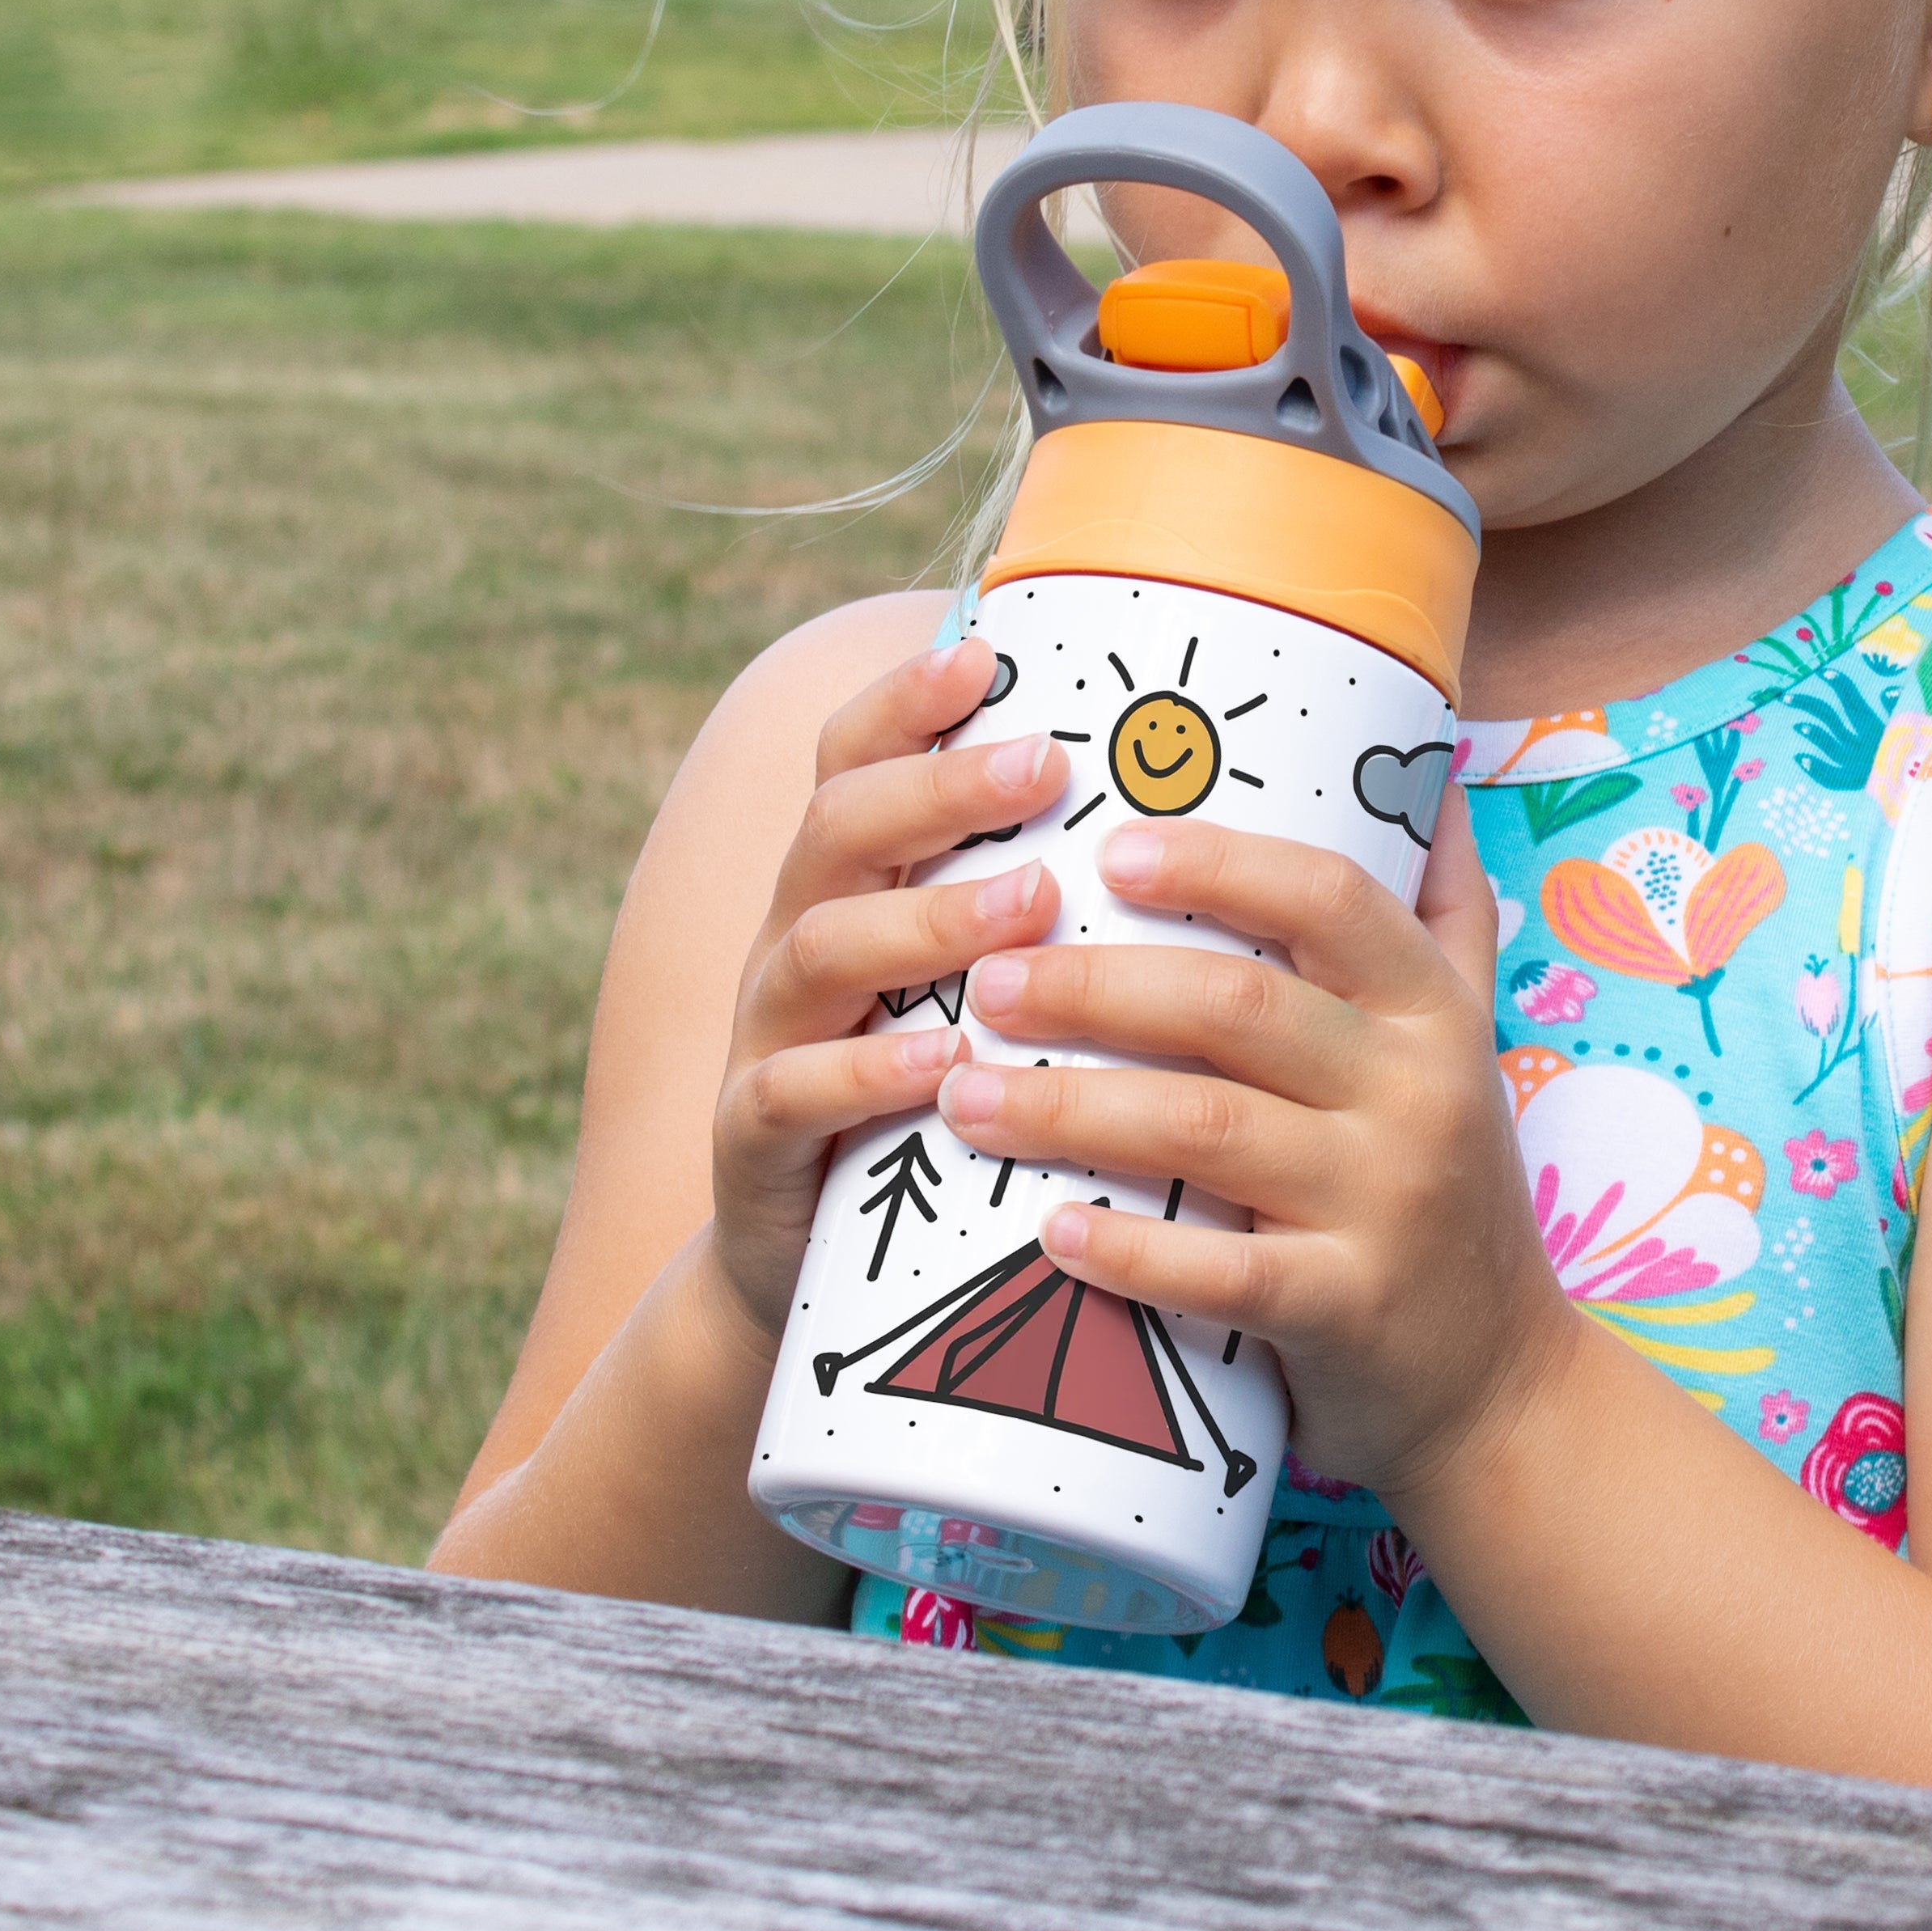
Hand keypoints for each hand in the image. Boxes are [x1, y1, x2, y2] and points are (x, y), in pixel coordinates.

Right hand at [708, 640, 1070, 1352]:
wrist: (810, 1273)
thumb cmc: (939, 1096)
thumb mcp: (977, 986)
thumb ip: (1034, 896)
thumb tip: (1177, 805)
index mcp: (850, 884)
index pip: (854, 760)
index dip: (906, 702)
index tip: (988, 657)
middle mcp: (797, 938)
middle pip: (840, 827)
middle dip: (940, 788)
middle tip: (1045, 763)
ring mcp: (768, 1035)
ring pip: (820, 947)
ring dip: (928, 918)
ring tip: (1032, 902)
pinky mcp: (754, 1141)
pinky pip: (791, 1090)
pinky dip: (865, 1071)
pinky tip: (943, 1060)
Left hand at [932, 789, 1576, 1505]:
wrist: (1501, 1383)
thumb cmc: (1451, 1185)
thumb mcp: (1471, 1037)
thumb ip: (1448, 912)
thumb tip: (1434, 773)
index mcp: (1431, 1010)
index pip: (1330, 899)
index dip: (1219, 865)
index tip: (1108, 849)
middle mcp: (1417, 1091)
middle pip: (1239, 1006)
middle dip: (1097, 984)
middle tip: (987, 977)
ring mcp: (1384, 1203)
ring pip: (1208, 1130)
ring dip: (1071, 1106)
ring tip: (965, 1090)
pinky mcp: (1346, 1309)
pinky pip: (1223, 1271)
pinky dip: (1130, 1250)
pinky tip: (1046, 1230)